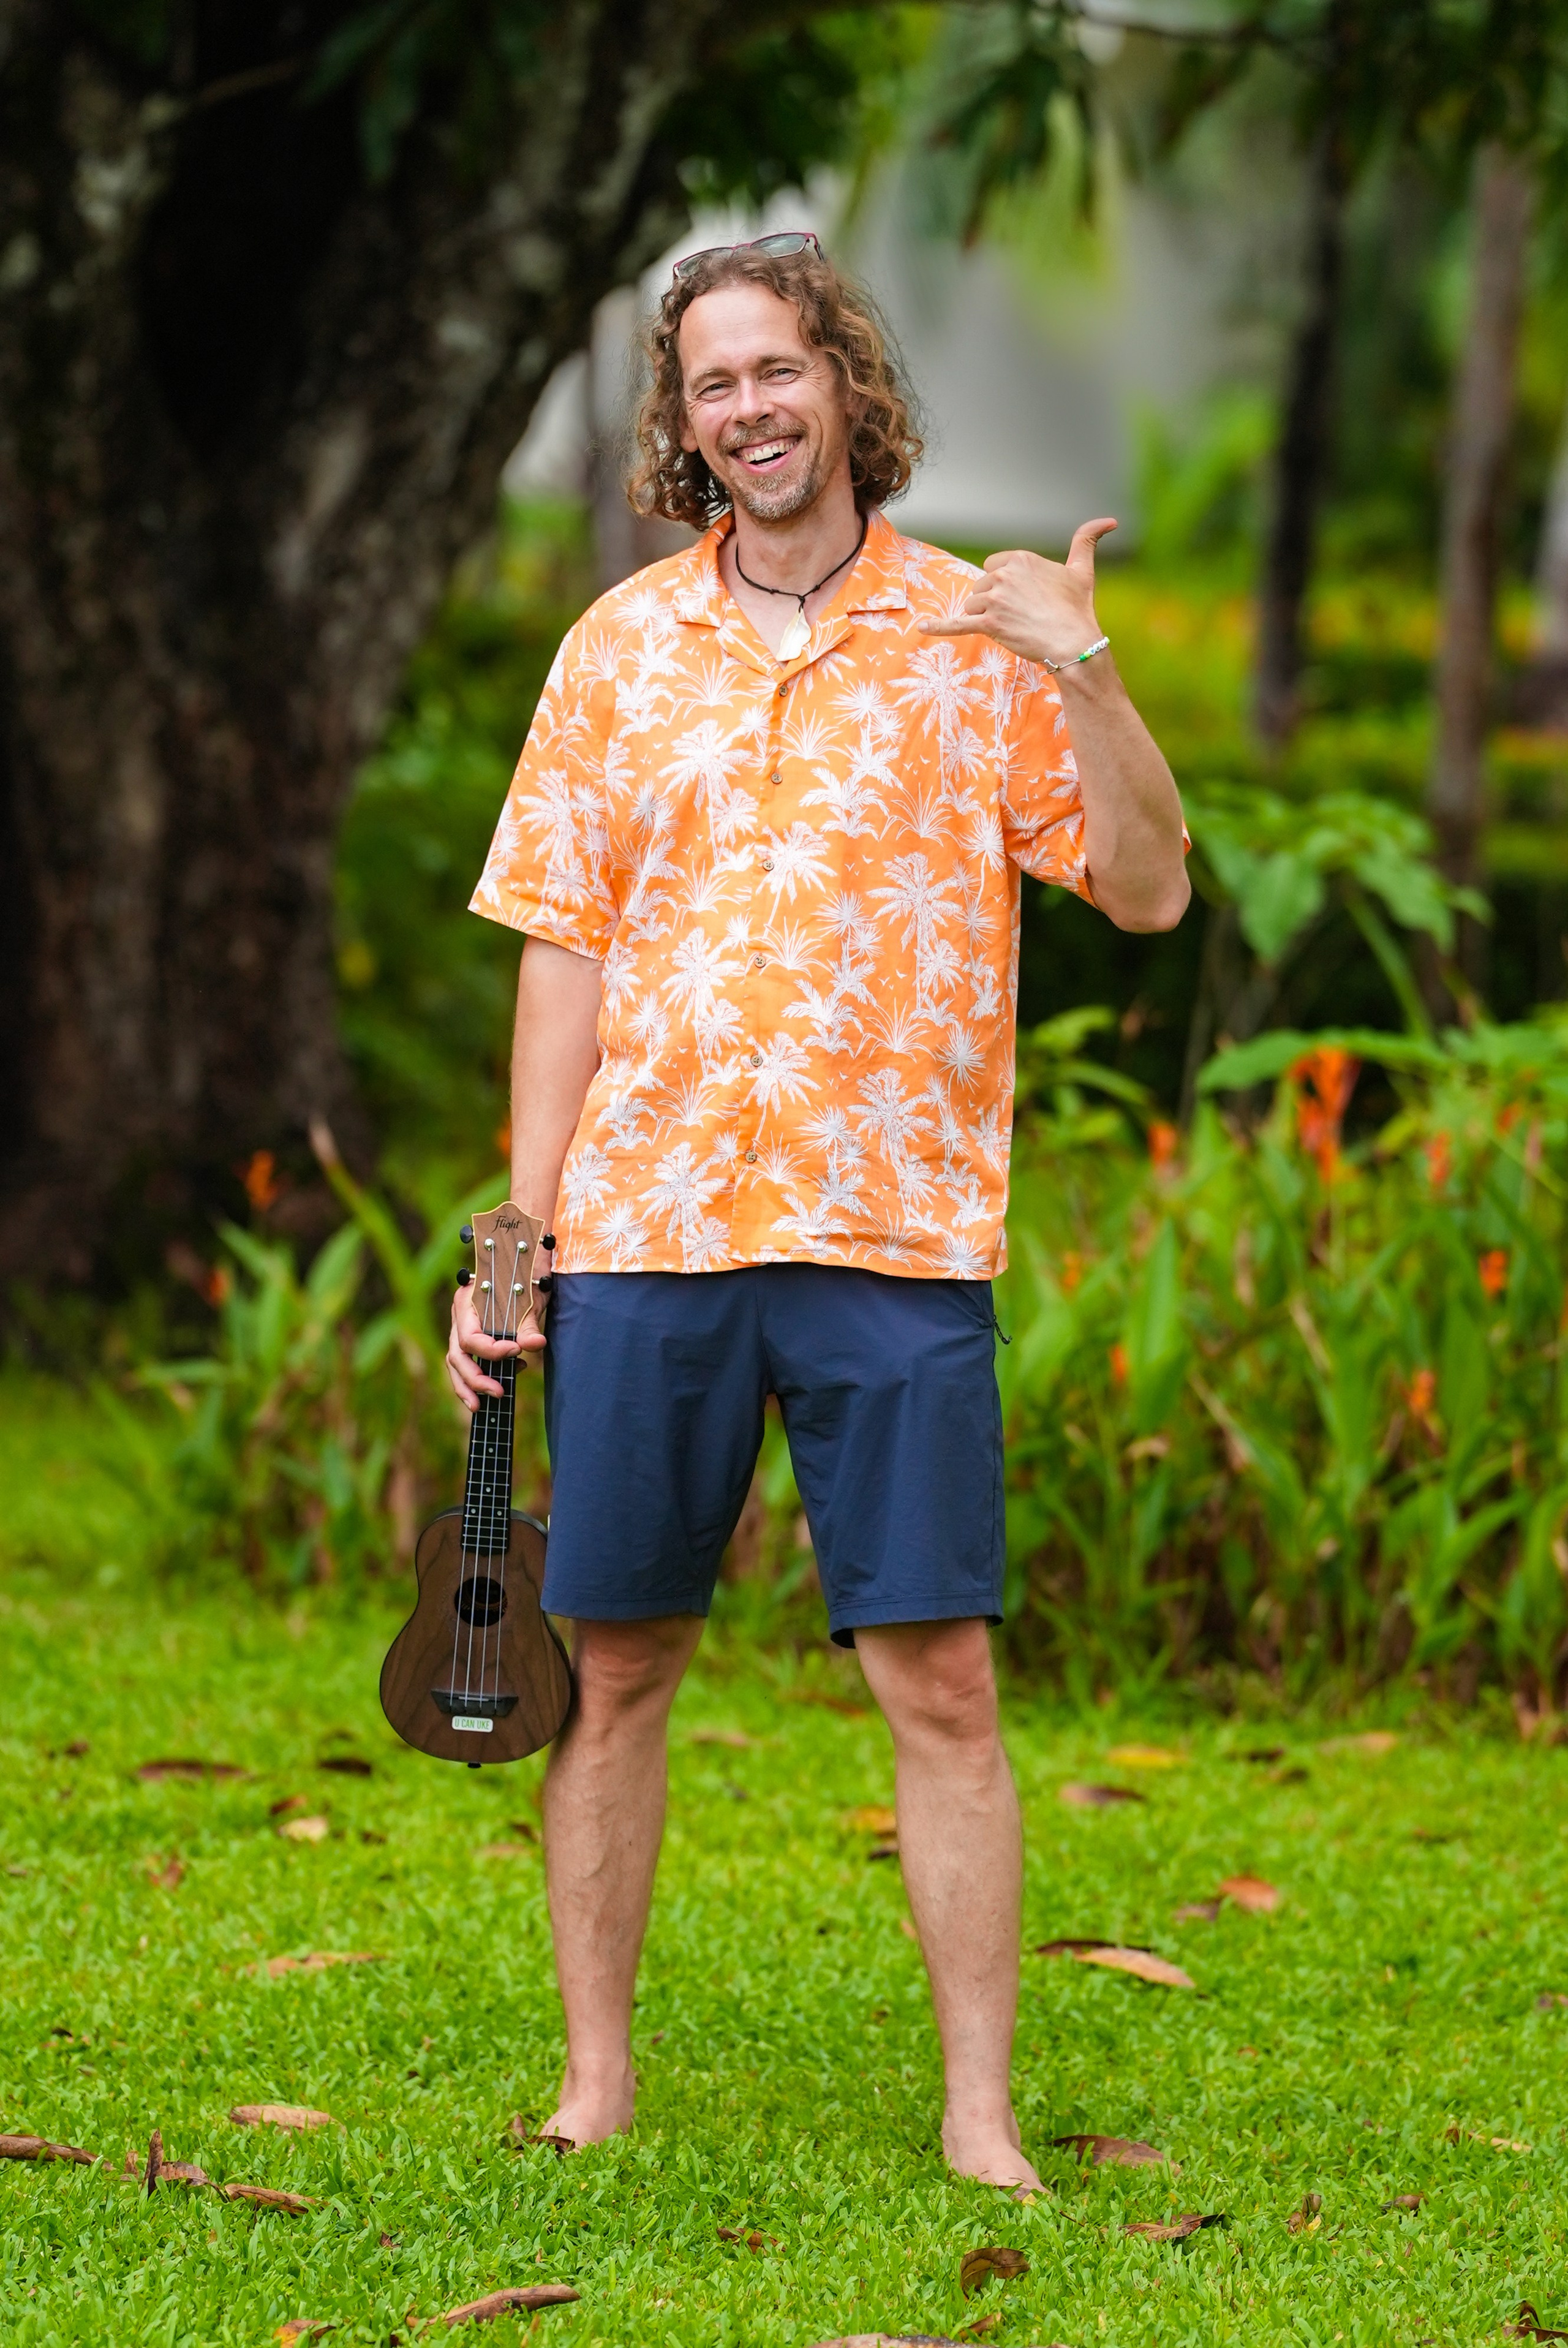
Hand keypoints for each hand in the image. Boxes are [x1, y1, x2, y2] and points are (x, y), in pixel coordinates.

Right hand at [445, 1278, 544, 1413]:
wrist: (523, 1259)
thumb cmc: (524, 1274)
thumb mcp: (529, 1295)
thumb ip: (529, 1322)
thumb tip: (535, 1345)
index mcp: (467, 1299)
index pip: (469, 1336)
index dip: (490, 1350)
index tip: (515, 1352)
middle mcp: (459, 1316)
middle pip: (456, 1354)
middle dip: (475, 1377)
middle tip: (499, 1392)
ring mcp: (461, 1328)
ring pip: (455, 1362)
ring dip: (468, 1386)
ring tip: (480, 1406)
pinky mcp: (470, 1339)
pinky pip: (465, 1363)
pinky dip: (476, 1379)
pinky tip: (497, 1389)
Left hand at [917, 518, 1116, 667]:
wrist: (1073, 643)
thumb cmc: (1077, 609)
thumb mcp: (1082, 570)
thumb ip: (1087, 540)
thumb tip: (1110, 520)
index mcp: (1020, 559)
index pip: (993, 567)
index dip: (1004, 585)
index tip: (1023, 598)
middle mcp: (1003, 575)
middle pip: (981, 587)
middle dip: (994, 602)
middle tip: (1022, 616)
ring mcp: (993, 599)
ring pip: (974, 607)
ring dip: (986, 618)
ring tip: (1013, 628)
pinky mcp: (987, 624)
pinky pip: (957, 624)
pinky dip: (939, 627)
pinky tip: (922, 628)